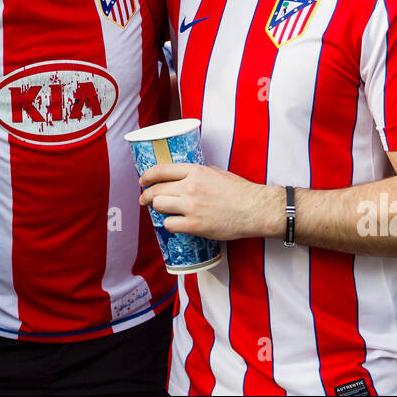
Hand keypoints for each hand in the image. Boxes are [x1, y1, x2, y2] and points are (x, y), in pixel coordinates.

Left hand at [138, 162, 282, 240]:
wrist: (254, 209)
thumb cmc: (238, 190)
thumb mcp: (216, 172)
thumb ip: (196, 173)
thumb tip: (181, 177)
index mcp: (195, 171)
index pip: (161, 170)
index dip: (147, 176)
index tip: (143, 181)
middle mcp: (190, 187)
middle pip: (156, 190)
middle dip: (147, 195)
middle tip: (146, 199)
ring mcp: (191, 207)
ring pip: (159, 206)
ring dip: (158, 208)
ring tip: (162, 210)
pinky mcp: (195, 225)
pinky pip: (170, 224)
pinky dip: (170, 224)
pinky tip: (175, 223)